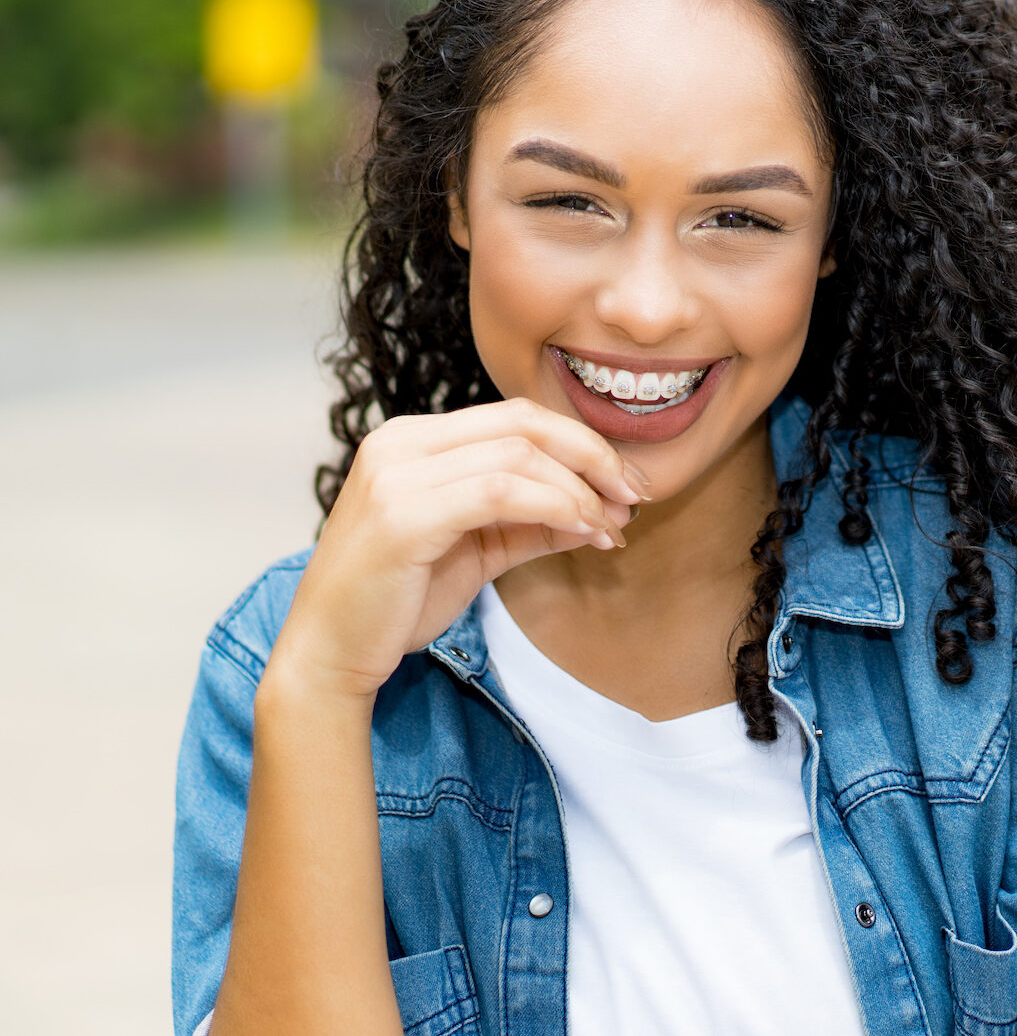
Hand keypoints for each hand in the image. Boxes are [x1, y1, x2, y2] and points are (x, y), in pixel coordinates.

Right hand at [268, 397, 646, 699]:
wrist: (328, 655)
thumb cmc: (396, 602)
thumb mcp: (478, 551)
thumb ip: (533, 524)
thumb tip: (603, 512)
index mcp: (412, 440)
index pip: (513, 418)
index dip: (579, 442)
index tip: (622, 483)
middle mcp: (400, 442)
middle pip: (522, 422)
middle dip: (590, 454)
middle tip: (632, 495)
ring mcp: (397, 473)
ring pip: (517, 455)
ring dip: (579, 489)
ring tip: (610, 526)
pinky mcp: (403, 513)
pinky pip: (500, 491)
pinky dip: (555, 506)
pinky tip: (584, 531)